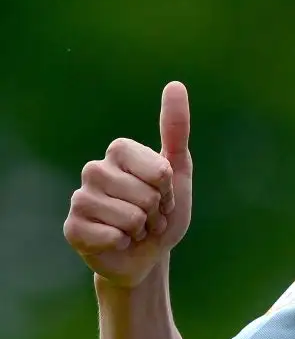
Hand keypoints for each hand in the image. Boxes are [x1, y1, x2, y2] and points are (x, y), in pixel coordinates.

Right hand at [64, 82, 194, 287]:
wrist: (147, 254)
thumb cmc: (163, 212)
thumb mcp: (179, 171)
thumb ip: (176, 130)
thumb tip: (175, 84)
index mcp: (119, 152)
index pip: (160, 170)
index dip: (169, 190)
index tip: (164, 194)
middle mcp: (94, 169)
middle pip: (146, 195)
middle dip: (156, 212)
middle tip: (149, 216)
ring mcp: (80, 198)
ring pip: (130, 217)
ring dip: (141, 229)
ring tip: (134, 229)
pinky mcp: (72, 227)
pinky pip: (111, 236)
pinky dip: (124, 243)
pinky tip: (117, 241)